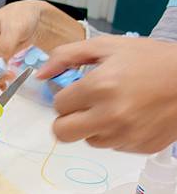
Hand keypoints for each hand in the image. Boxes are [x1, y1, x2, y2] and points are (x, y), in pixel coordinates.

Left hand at [37, 36, 176, 152]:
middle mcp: (110, 115)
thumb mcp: (108, 46)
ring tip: (112, 107)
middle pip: (63, 133)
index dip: (66, 96)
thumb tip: (41, 74)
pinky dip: (113, 133)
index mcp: (99, 87)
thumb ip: (67, 56)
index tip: (79, 89)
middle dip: (67, 119)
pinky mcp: (140, 147)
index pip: (58, 105)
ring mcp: (126, 135)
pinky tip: (129, 116)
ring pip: (87, 140)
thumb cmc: (153, 59)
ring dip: (91, 126)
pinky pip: (111, 146)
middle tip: (81, 106)